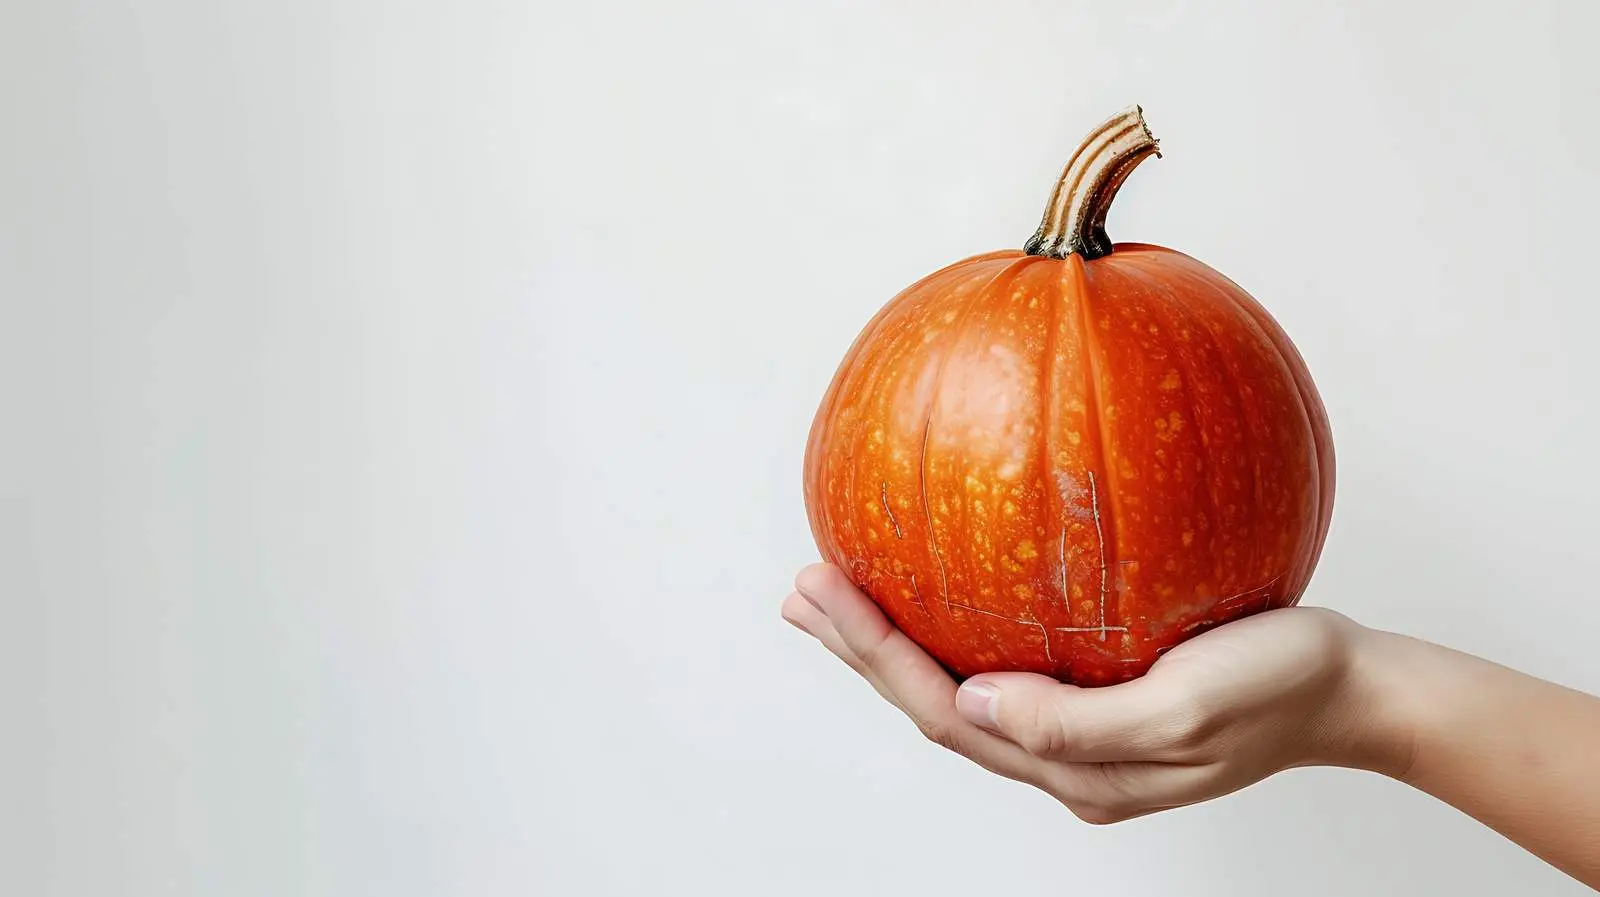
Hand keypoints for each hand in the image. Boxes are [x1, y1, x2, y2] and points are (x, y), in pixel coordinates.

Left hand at [782, 563, 1400, 823]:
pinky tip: (938, 593)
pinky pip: (1004, 669)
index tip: (820, 589)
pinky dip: (952, 632)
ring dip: (894, 645)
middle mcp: (1064, 762)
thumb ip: (1079, 723)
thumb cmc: (1284, 686)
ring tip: (837, 594)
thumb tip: (978, 702)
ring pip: (961, 691)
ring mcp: (1079, 734)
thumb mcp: (1189, 707)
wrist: (1352, 690)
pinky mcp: (1098, 699)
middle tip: (800, 590)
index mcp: (1077, 772)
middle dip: (860, 651)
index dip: (874, 654)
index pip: (947, 714)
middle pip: (936, 707)